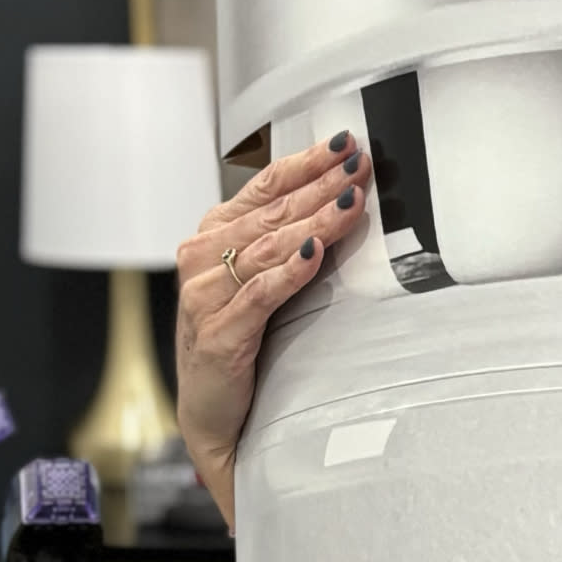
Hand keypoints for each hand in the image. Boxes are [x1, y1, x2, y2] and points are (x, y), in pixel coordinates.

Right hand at [175, 133, 366, 523]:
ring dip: (313, 223)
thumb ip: (283, 242)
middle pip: (270, 213)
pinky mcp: (218, 335)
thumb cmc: (238, 343)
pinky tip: (313, 255)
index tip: (345, 145)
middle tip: (360, 165)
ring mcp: (206, 297)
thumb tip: (339, 199)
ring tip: (349, 202)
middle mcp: (202, 260)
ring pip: (267, 248)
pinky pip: (258, 296)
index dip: (305, 164)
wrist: (214, 416)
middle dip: (319, 186)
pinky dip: (287, 273)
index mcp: (212, 238)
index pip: (263, 188)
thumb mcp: (258, 284)